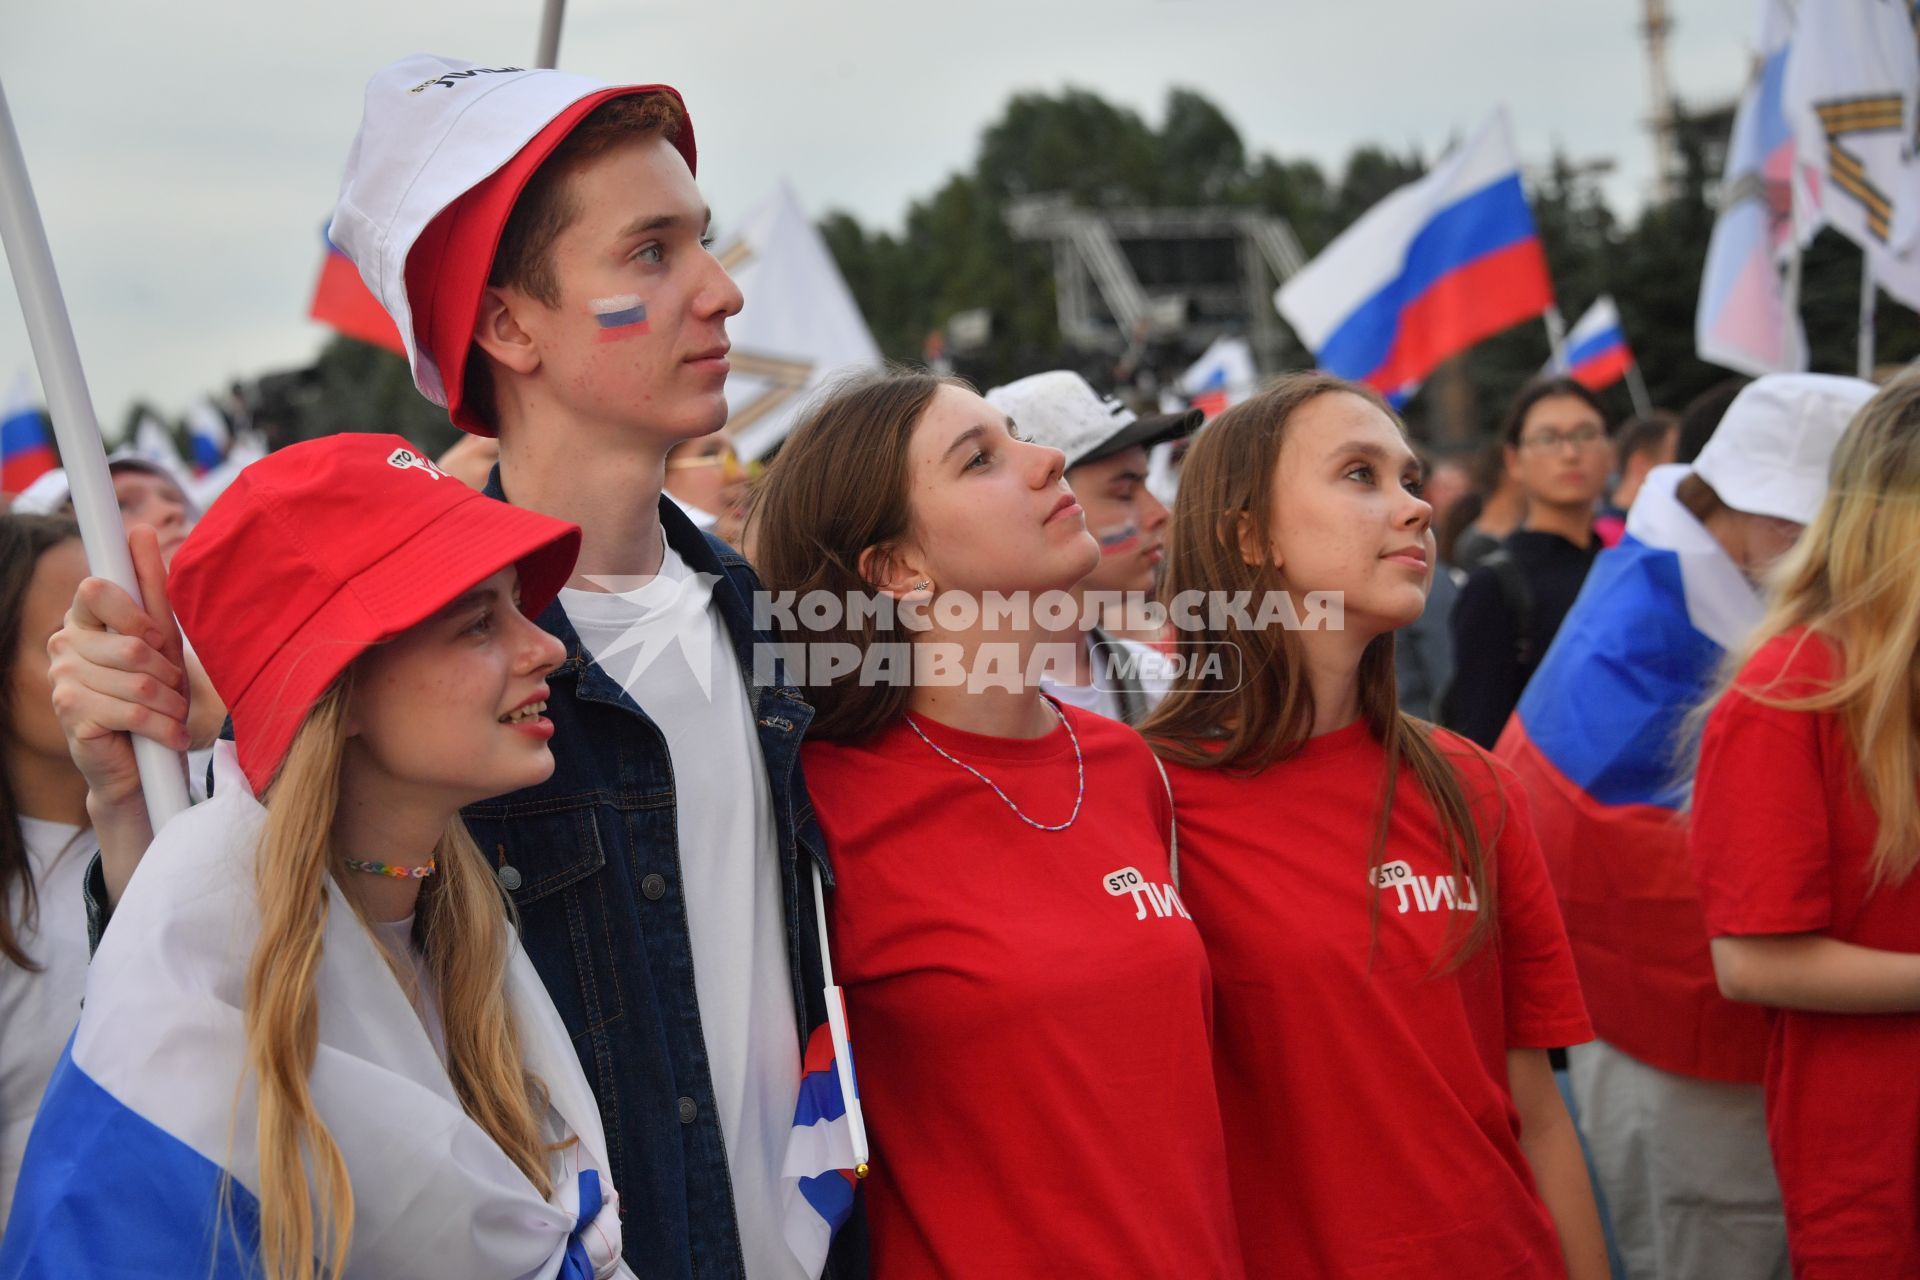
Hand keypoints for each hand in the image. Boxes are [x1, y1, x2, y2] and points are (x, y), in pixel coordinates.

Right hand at [45, 526, 190, 810]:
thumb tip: (141, 529)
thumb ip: (150, 585)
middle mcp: (63, 643)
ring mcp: (61, 680)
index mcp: (83, 618)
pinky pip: (131, 711)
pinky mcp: (70, 714)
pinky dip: (163, 727)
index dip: (140, 617)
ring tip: (173, 715)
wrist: (145, 760)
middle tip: (174, 691)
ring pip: (136, 679)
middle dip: (167, 672)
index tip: (160, 641)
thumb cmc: (154, 694)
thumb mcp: (162, 638)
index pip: (99, 589)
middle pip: (130, 644)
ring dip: (169, 704)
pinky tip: (168, 736)